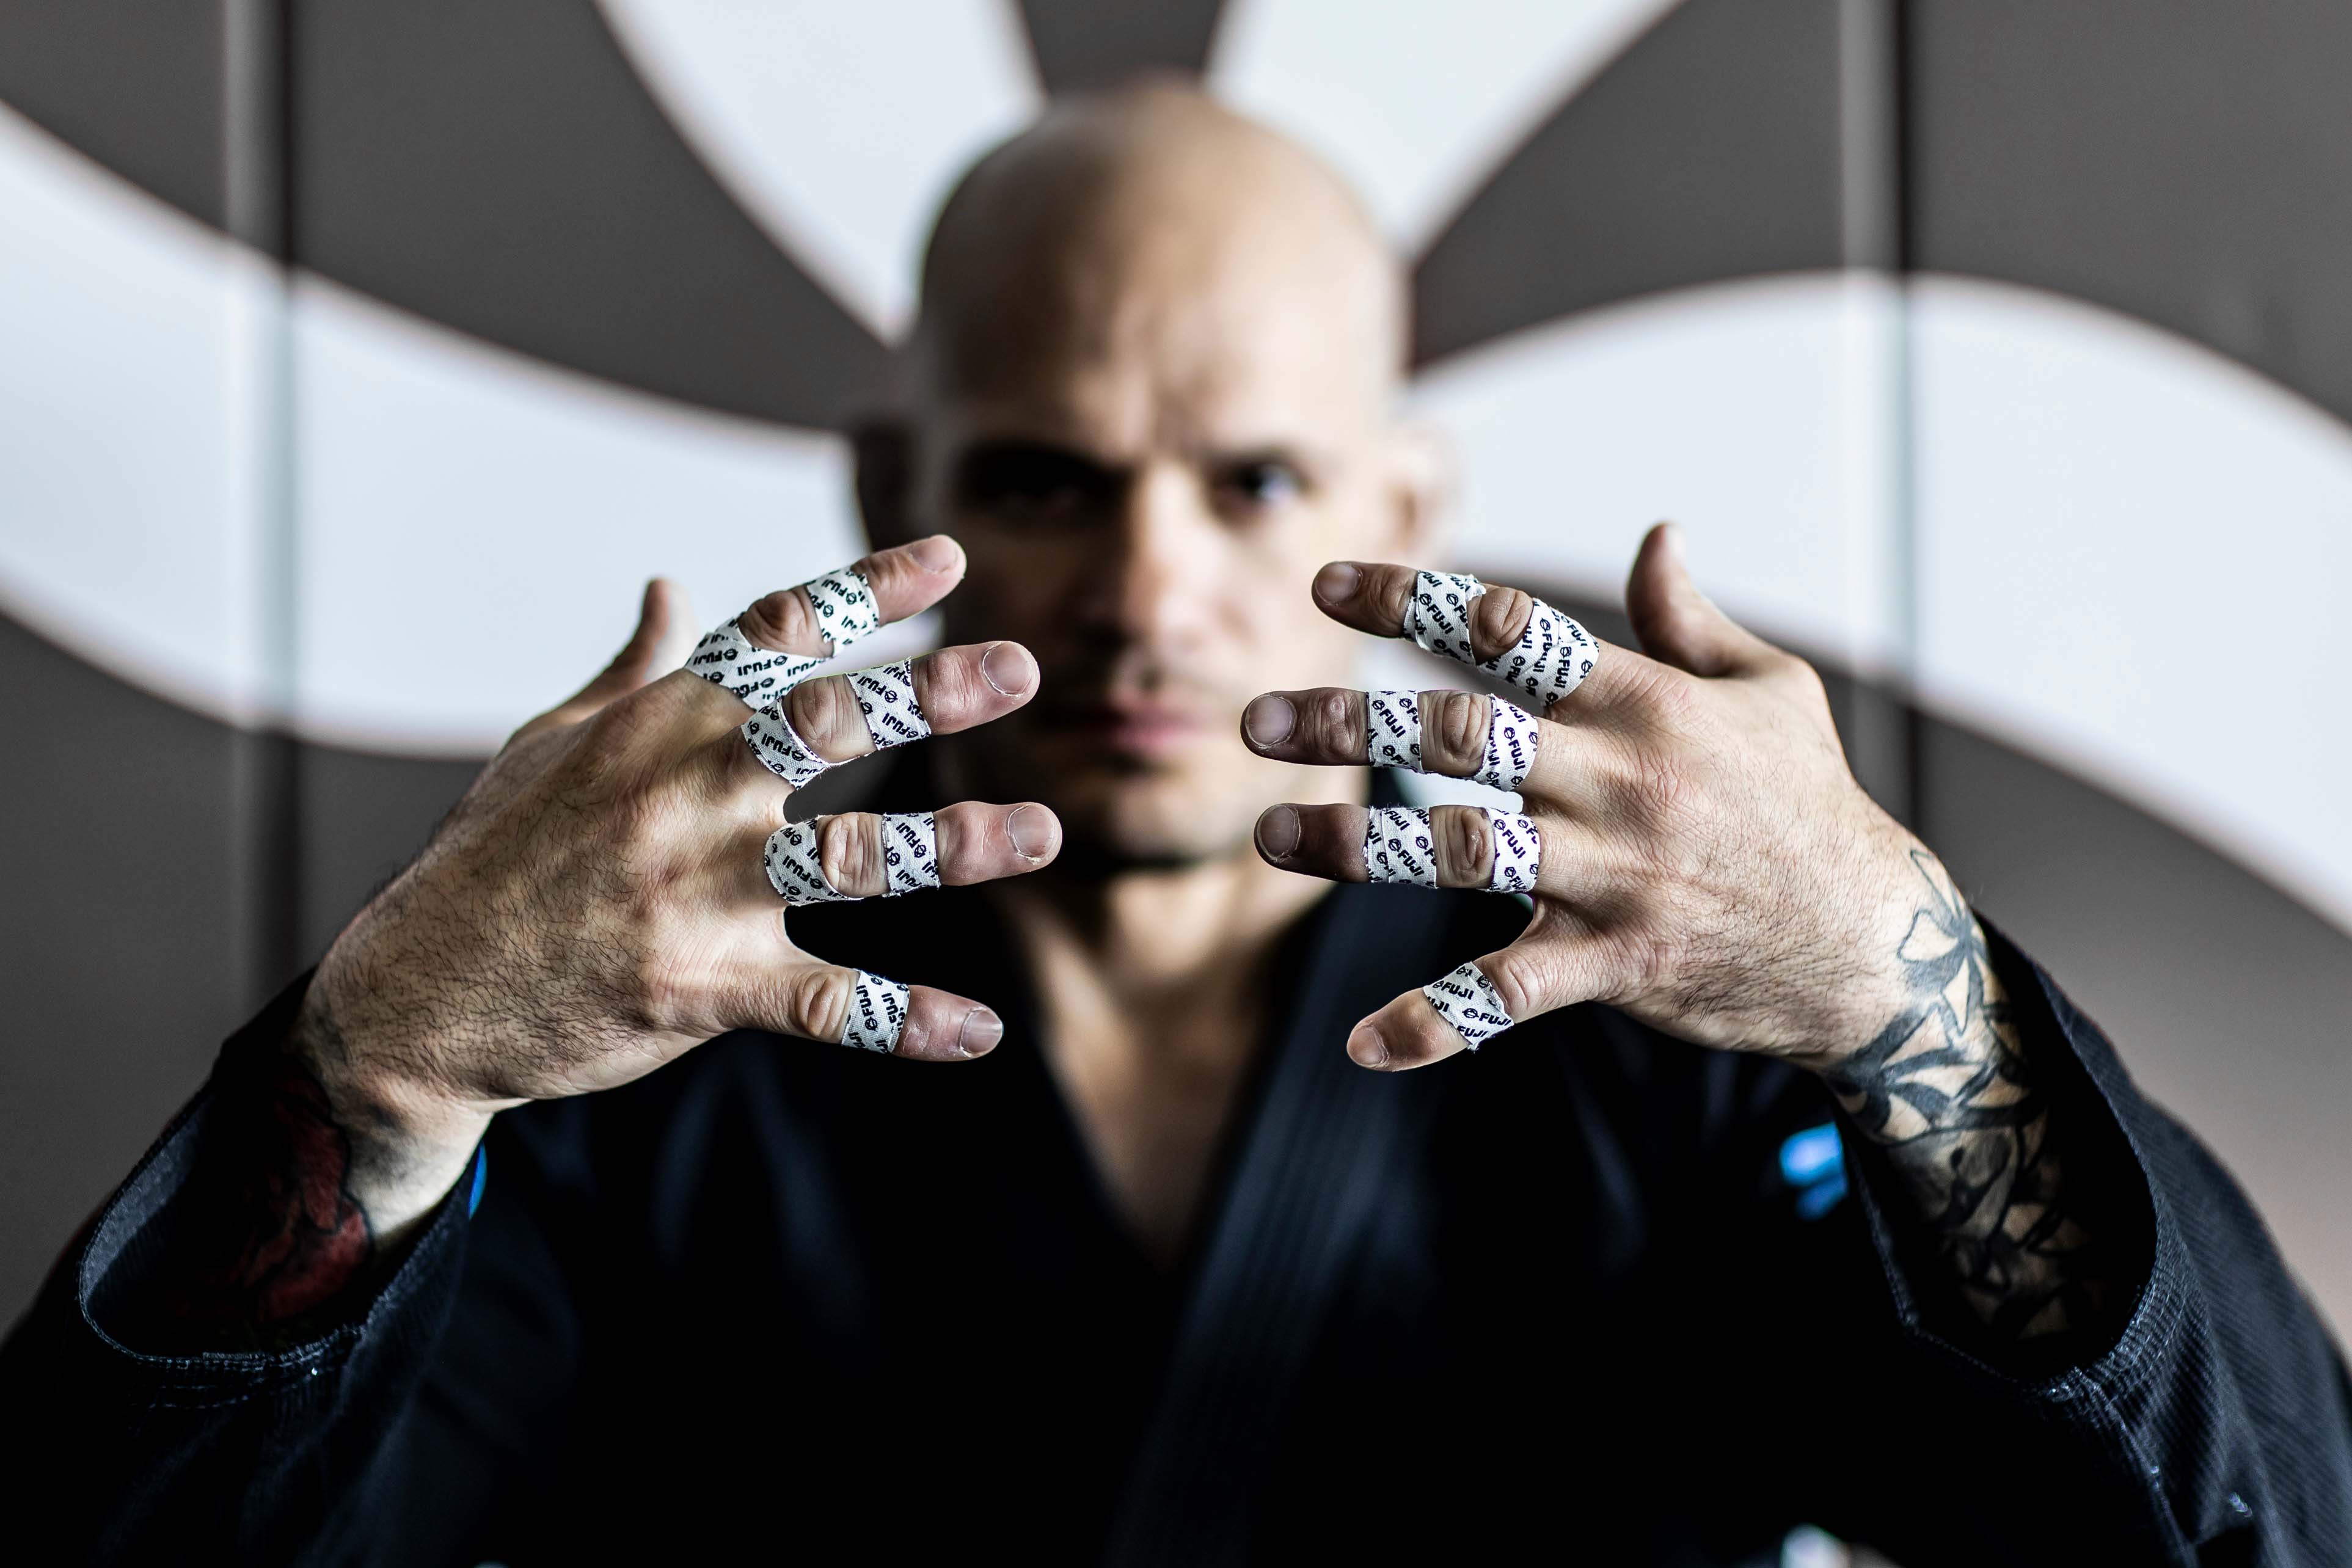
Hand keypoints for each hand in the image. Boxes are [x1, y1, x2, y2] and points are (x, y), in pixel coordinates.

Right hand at [298, 536, 1060, 1230]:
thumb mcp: (548, 743)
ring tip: (1043, 832)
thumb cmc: (493, 857)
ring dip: (957, 845)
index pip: (776, 633)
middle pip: (831, 726)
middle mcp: (686, 796)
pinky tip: (983, 1031)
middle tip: (1023, 667)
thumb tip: (668, 587)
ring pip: (853, 859)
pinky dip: (911, 1020)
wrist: (421, 992)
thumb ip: (630, 669)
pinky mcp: (702, 990)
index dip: (867, 589)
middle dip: (934, 692)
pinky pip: (829, 1004)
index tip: (949, 559)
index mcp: (658, 726)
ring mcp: (697, 894)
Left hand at [1241, 522, 1935, 1071]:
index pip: (1509, 628)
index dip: (1410, 597)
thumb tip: (1657, 534)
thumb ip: (1694, 617)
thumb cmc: (1811, 804)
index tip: (1325, 583)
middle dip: (1350, 721)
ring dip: (1357, 842)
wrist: (1875, 947)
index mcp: (1648, 699)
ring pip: (1462, 849)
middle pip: (1462, 732)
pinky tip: (1364, 1043)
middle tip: (1257, 717)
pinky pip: (1509, 994)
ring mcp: (1616, 875)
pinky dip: (1434, 1021)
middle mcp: (1621, 778)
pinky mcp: (1617, 964)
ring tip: (1269, 833)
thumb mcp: (1775, 689)